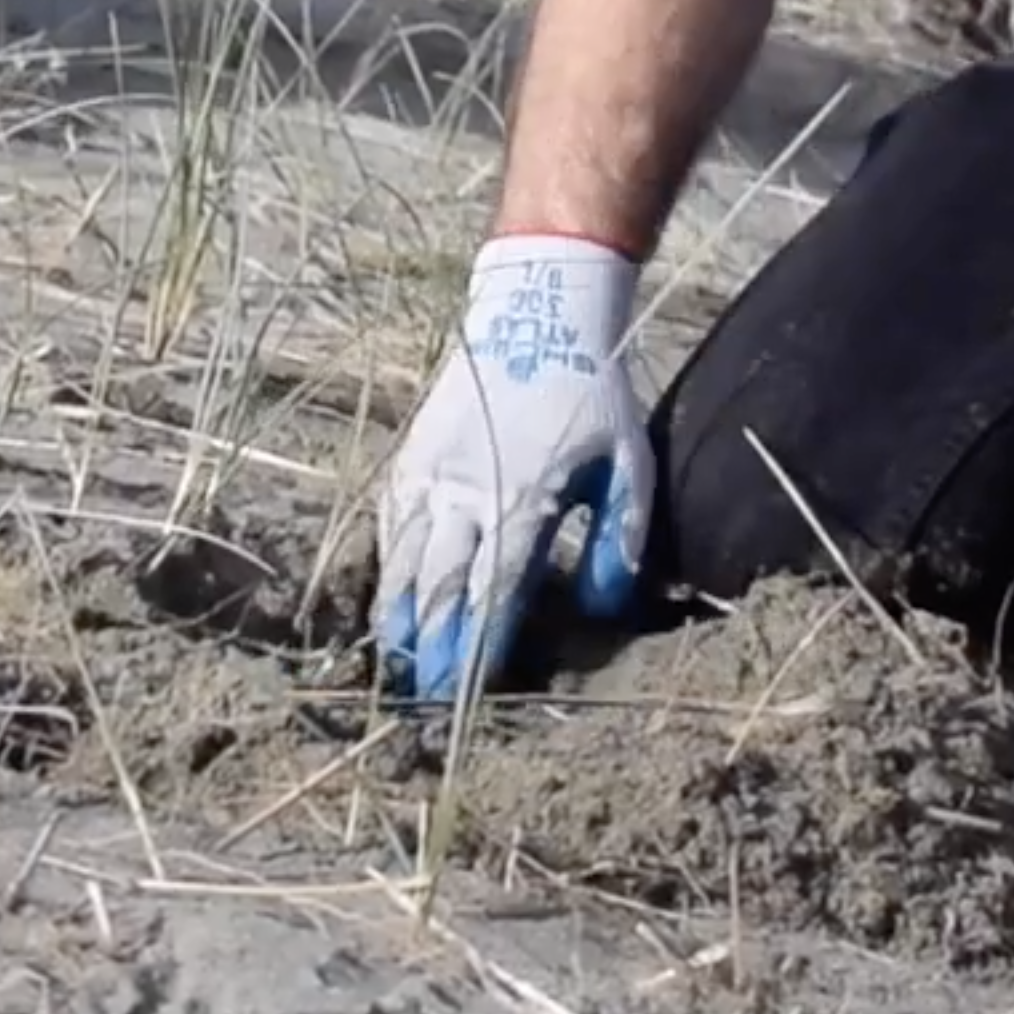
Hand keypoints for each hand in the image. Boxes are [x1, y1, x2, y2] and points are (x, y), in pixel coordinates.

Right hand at [374, 236, 656, 704]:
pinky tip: (387, 595)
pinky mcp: (410, 455)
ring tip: (394, 664)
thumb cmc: (591, 393)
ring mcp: (428, 473)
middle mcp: (464, 493)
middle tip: (424, 701)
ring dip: (397, 617)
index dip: (474, 652)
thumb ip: (620, 540)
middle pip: (436, 590)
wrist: (534, 312)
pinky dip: (384, 566)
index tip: (464, 697)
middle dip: (429, 650)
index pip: (491, 596)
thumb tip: (606, 608)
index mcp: (520, 501)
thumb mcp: (629, 463)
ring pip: (400, 561)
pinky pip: (387, 524)